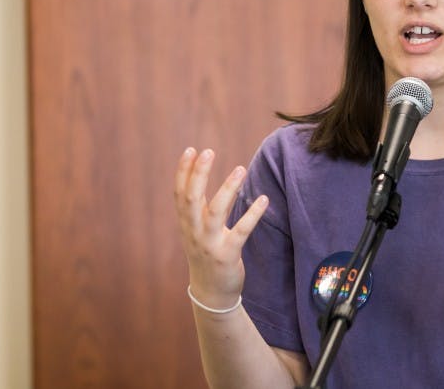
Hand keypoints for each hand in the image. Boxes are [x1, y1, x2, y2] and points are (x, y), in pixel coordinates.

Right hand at [173, 147, 268, 309]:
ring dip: (228, 188)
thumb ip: (197, 206)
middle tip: (207, 151)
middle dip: (198, 174)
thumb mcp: (196, 230)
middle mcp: (194, 232)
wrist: (211, 294)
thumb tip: (197, 175)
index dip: (183, 172)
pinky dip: (252, 214)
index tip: (191, 150)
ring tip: (240, 168)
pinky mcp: (227, 255)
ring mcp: (209, 244)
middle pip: (191, 199)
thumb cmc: (206, 255)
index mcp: (186, 224)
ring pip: (215, 212)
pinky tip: (263, 199)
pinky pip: (241, 231)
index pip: (180, 194)